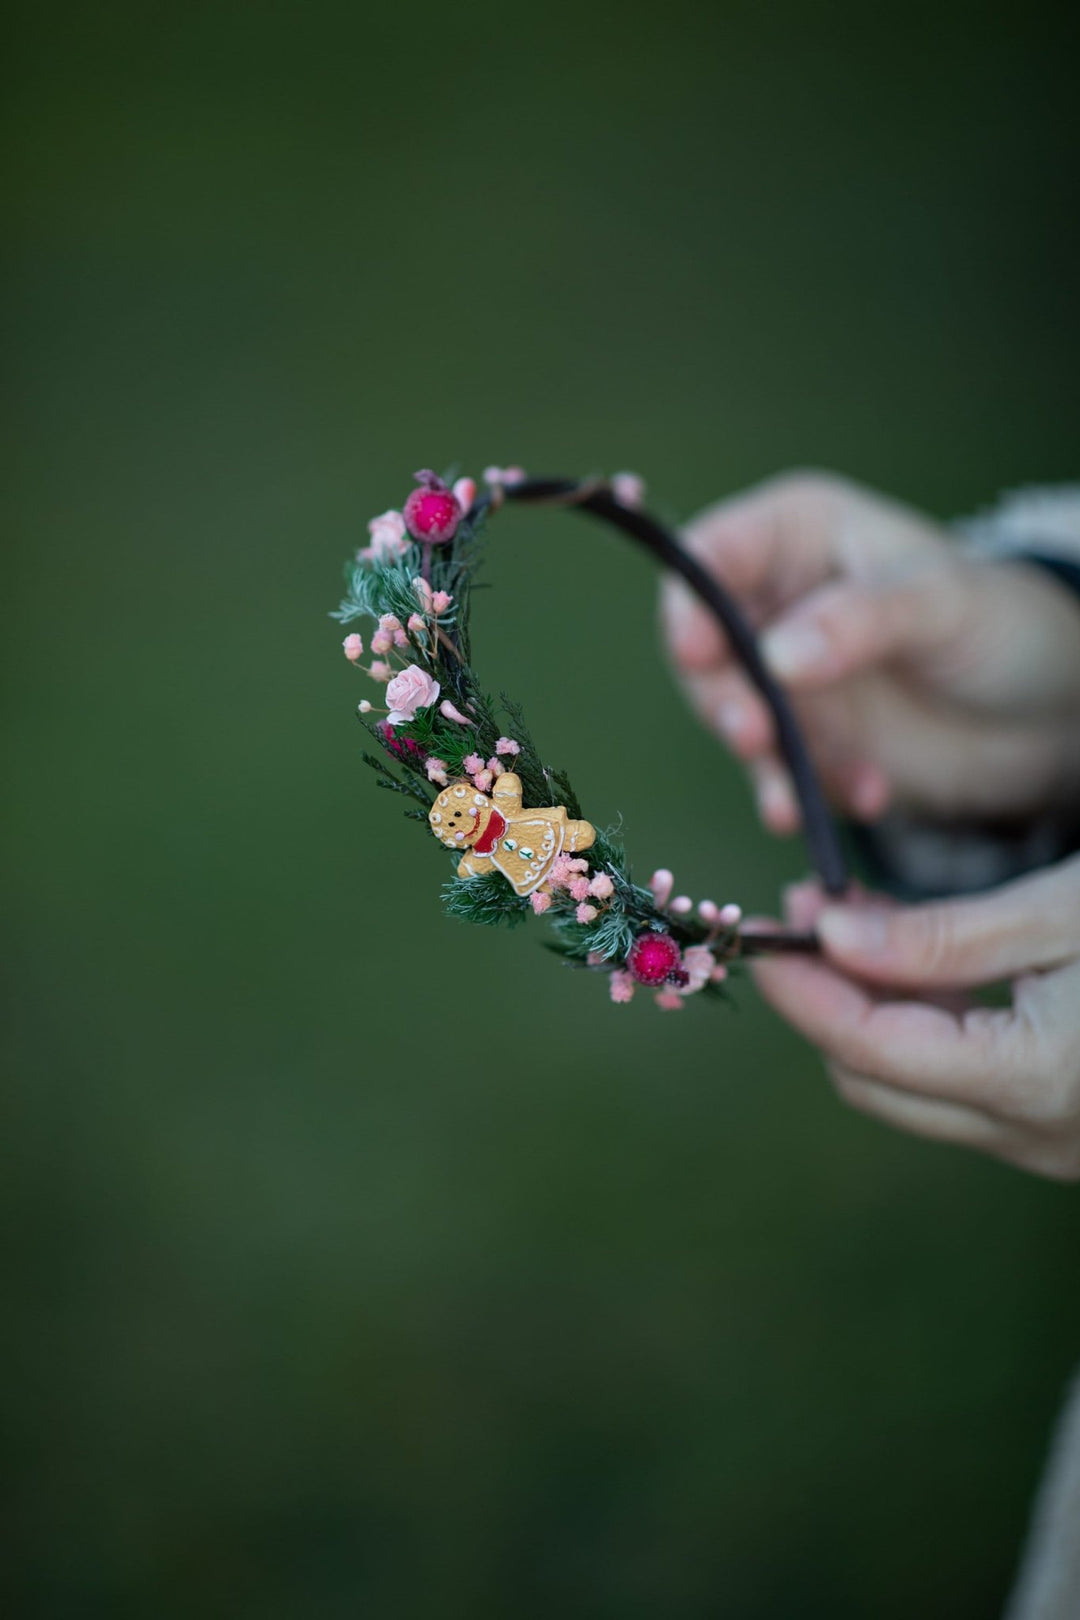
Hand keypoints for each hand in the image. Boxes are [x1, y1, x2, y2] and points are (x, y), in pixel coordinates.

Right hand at [662, 472, 1079, 831]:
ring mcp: (784, 679)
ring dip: (762, 759)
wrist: (1047, 711)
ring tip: (792, 798)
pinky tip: (866, 794)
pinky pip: (781, 772)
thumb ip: (859, 621)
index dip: (690, 600)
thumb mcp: (939, 602)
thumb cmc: (997, 620)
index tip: (696, 648)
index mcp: (794, 537)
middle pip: (706, 648)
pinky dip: (811, 793)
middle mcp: (774, 605)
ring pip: (734, 718)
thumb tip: (776, 659)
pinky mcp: (804, 742)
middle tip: (751, 733)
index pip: (713, 554)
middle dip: (722, 696)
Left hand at [751, 856, 1079, 1179]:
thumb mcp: (1064, 910)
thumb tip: (829, 939)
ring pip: (911, 1082)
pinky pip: (957, 1080)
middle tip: (806, 908)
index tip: (762, 934)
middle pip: (876, 1078)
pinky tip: (904, 951)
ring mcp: (1045, 1141)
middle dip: (828, 993)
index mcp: (1037, 1080)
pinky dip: (919, 1020)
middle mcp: (1035, 1134)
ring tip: (846, 913)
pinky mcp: (1052, 1125)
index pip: (873, 1048)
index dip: (805, 991)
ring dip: (868, 1003)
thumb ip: (941, 936)